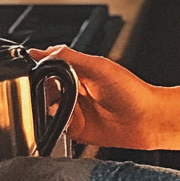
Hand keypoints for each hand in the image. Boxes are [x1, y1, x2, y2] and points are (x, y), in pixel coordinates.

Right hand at [34, 46, 179, 150]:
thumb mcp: (99, 67)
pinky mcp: (74, 129)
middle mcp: (74, 89)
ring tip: (61, 104)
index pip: (50, 65)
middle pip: (44, 87)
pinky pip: (54, 126)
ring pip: (46, 107)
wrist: (146, 120)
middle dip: (42, 89)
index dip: (40, 68)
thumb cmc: (132, 91)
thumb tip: (44, 51)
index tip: (33, 69)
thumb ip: (71, 58)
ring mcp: (74, 110)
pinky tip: (64, 119)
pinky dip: (53, 124)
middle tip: (52, 90)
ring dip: (48, 106)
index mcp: (79, 70)